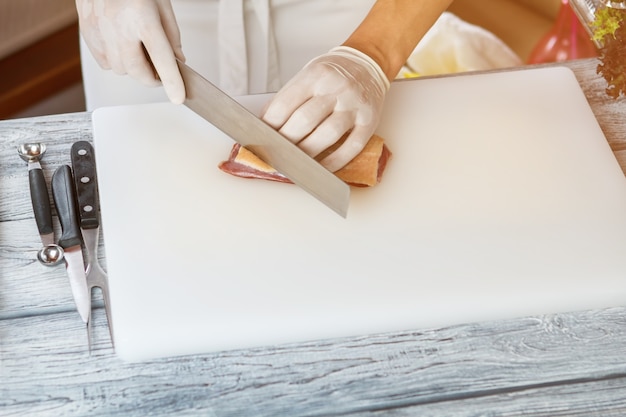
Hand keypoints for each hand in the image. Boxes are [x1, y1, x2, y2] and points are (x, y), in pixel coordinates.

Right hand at [75, 0, 185, 103]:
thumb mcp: (162, 4)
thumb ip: (171, 36)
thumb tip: (177, 62)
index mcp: (143, 17)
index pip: (161, 58)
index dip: (171, 81)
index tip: (178, 97)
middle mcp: (119, 25)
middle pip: (137, 71)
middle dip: (152, 79)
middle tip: (160, 74)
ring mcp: (100, 30)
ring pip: (120, 69)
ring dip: (134, 68)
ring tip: (139, 50)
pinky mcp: (87, 32)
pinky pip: (105, 62)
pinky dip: (116, 62)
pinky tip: (122, 46)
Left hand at [262, 46, 389, 171]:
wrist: (368, 64)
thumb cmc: (333, 74)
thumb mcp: (307, 75)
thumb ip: (288, 98)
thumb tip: (265, 125)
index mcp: (316, 75)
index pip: (285, 104)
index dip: (270, 125)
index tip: (262, 138)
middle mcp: (336, 88)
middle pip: (304, 120)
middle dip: (286, 142)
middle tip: (276, 153)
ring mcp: (354, 105)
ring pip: (328, 135)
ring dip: (307, 153)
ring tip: (295, 162)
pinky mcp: (370, 122)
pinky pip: (352, 147)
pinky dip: (334, 162)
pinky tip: (321, 168)